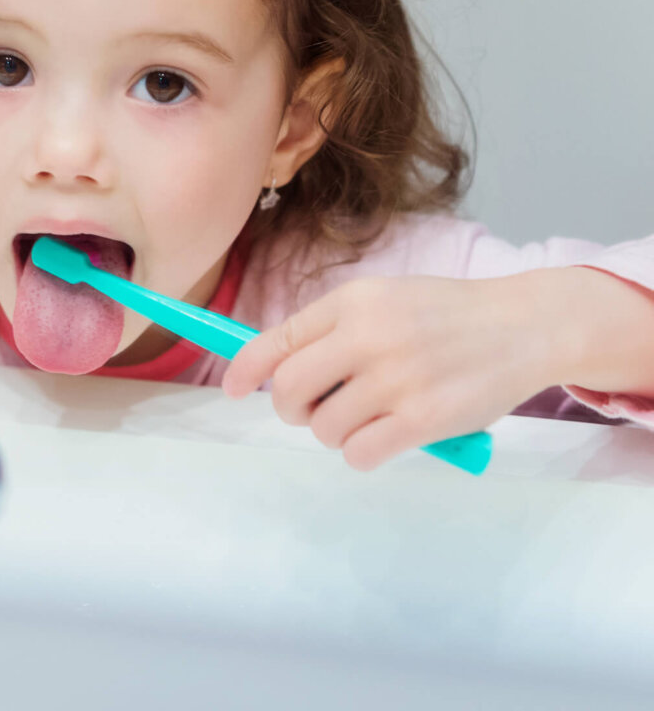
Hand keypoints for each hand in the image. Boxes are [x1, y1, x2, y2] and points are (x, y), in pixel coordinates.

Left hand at [221, 274, 565, 470]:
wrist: (523, 327)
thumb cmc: (443, 317)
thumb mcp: (382, 302)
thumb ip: (330, 330)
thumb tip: (270, 371)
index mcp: (352, 302)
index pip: (276, 340)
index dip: (245, 370)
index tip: (233, 389)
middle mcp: (369, 336)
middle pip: (288, 390)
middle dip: (291, 408)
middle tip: (313, 410)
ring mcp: (397, 379)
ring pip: (323, 428)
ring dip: (332, 433)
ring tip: (362, 419)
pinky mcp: (425, 420)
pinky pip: (359, 453)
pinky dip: (360, 453)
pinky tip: (381, 438)